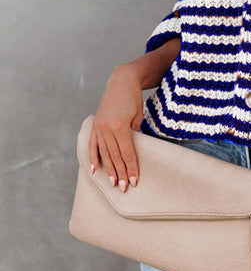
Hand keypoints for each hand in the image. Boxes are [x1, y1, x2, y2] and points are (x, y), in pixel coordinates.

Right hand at [88, 64, 143, 192]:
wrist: (122, 81)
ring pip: (104, 153)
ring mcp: (99, 127)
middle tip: (123, 188)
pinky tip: (94, 170)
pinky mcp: (95, 125)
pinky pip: (92, 144)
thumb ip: (134, 135)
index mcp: (120, 126)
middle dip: (120, 173)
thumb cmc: (134, 99)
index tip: (134, 181)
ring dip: (108, 169)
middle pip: (115, 156)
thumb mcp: (138, 117)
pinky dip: (92, 157)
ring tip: (112, 183)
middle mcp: (107, 128)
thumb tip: (130, 154)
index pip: (127, 153)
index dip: (130, 168)